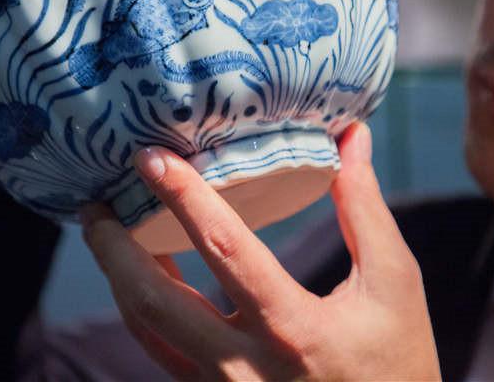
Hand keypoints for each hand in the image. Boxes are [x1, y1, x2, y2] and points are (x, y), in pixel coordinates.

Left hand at [80, 122, 440, 380]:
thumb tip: (352, 136)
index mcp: (291, 329)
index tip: (151, 157)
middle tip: (96, 203)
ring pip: (146, 330)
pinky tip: (144, 276)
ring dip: (119, 277)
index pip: (223, 249)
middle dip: (112, 247)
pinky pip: (160, 352)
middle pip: (153, 301)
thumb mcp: (394, 285)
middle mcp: (243, 368)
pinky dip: (143, 309)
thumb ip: (364, 208)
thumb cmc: (397, 365)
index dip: (182, 196)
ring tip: (109, 231)